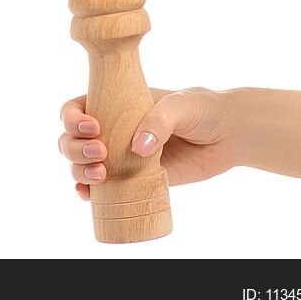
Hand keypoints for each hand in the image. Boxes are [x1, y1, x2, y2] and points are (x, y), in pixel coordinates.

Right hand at [57, 88, 234, 199]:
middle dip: (74, 148)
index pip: (76, 108)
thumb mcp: (180, 104)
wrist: (230, 135)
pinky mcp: (133, 179)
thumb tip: (138, 148)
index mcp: (114, 104)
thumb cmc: (204, 110)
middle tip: (101, 153)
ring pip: (80, 164)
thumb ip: (159, 121)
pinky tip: (89, 195)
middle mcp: (111, 129)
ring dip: (78, 171)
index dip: (72, 119)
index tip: (92, 127)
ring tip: (100, 175)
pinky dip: (88, 193)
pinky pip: (101, 188)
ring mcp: (120, 156)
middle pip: (70, 139)